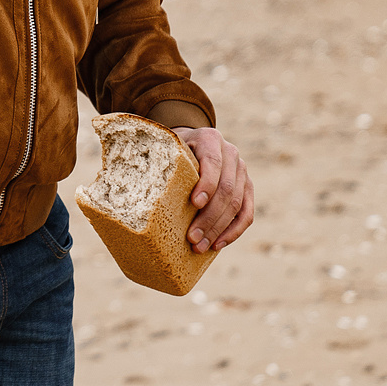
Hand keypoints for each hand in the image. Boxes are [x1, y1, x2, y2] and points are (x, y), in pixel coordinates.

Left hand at [172, 127, 252, 252]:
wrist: (192, 144)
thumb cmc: (173, 150)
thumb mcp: (167, 147)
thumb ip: (162, 158)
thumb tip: (139, 183)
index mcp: (210, 138)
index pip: (213, 163)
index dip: (206, 184)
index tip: (194, 204)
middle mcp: (231, 153)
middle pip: (227, 189)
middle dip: (209, 216)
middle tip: (192, 238)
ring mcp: (242, 171)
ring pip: (237, 204)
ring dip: (219, 229)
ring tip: (200, 247)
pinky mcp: (247, 188)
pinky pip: (246, 213)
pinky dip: (233, 231)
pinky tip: (217, 245)